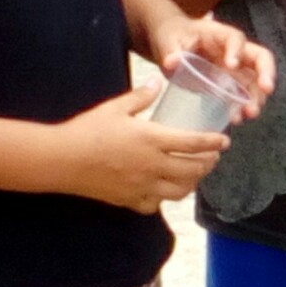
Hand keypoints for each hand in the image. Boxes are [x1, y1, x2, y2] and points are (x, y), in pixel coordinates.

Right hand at [49, 80, 223, 213]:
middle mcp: (152, 166)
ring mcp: (142, 186)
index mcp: (152, 139)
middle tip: (213, 156)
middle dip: (209, 163)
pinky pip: (157, 204)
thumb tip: (158, 82)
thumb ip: (141, 96)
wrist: (61, 160)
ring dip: (193, 181)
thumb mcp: (115, 107)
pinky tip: (166, 189)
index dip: (214, 142)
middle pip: (194, 169)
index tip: (224, 141)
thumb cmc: (87, 130)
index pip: (194, 143)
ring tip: (196, 172)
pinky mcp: (129, 200)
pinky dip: (166, 198)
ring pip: (181, 190)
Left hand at [147, 10, 277, 112]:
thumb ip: (171, 50)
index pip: (235, 39)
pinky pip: (241, 96)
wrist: (172, 42)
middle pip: (260, 58)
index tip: (232, 66)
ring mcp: (234, 68)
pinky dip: (241, 107)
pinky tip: (236, 118)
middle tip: (266, 89)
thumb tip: (172, 62)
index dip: (237, 51)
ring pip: (254, 81)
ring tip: (251, 112)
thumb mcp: (168, 40)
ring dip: (256, 97)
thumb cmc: (173, 36)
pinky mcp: (229, 84)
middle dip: (266, 73)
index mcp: (219, 35)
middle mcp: (234, 51)